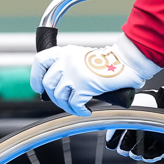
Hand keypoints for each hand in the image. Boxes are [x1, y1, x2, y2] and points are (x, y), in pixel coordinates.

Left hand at [30, 34, 158, 115]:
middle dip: (54, 97)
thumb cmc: (110, 62)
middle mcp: (67, 60)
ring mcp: (74, 72)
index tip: (38, 87)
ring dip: (67, 106)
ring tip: (77, 107)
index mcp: (66, 52)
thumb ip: (70, 67)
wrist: (128, 61)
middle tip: (64, 101)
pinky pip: (75, 104)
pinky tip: (86, 111)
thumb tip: (59, 87)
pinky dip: (79, 111)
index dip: (36, 77)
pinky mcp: (84, 84)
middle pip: (48, 83)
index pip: (41, 61)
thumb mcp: (84, 58)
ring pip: (60, 96)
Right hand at [109, 79, 163, 162]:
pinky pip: (157, 153)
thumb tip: (109, 141)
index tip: (113, 145)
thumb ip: (115, 127)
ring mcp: (153, 136)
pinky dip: (152, 156)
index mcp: (131, 122)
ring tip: (137, 153)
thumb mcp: (125, 115)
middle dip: (126, 150)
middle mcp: (141, 130)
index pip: (120, 137)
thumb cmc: (147, 105)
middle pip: (130, 146)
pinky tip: (148, 155)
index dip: (116, 143)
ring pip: (143, 152)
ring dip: (139, 155)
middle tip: (126, 149)